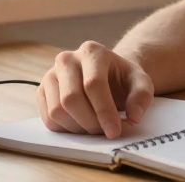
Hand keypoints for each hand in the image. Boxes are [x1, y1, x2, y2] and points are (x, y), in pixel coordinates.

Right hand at [37, 40, 154, 138]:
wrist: (107, 76)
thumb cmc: (123, 79)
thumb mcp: (141, 83)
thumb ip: (142, 97)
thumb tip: (134, 116)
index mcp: (92, 51)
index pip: (93, 84)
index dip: (104, 111)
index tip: (114, 132)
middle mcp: (67, 59)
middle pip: (70, 99)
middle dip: (90, 123)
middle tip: (105, 132)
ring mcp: (51, 74)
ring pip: (56, 111)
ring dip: (77, 128)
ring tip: (95, 127)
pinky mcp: (42, 91)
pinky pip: (48, 118)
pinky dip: (65, 129)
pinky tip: (82, 125)